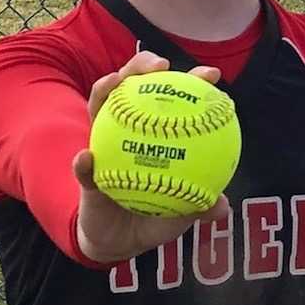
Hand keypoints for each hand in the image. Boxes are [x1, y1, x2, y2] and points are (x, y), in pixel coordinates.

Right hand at [72, 50, 229, 265]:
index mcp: (157, 133)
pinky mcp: (86, 171)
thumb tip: (222, 207)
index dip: (193, 81)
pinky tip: (87, 158)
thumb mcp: (183, 212)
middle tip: (160, 64)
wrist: (123, 239)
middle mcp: (128, 129)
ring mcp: (104, 145)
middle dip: (143, 65)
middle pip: (133, 86)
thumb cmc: (158, 216)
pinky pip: (83, 166)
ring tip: (115, 83)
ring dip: (104, 89)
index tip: (212, 75)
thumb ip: (201, 206)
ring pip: (99, 108)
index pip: (174, 99)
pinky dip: (84, 162)